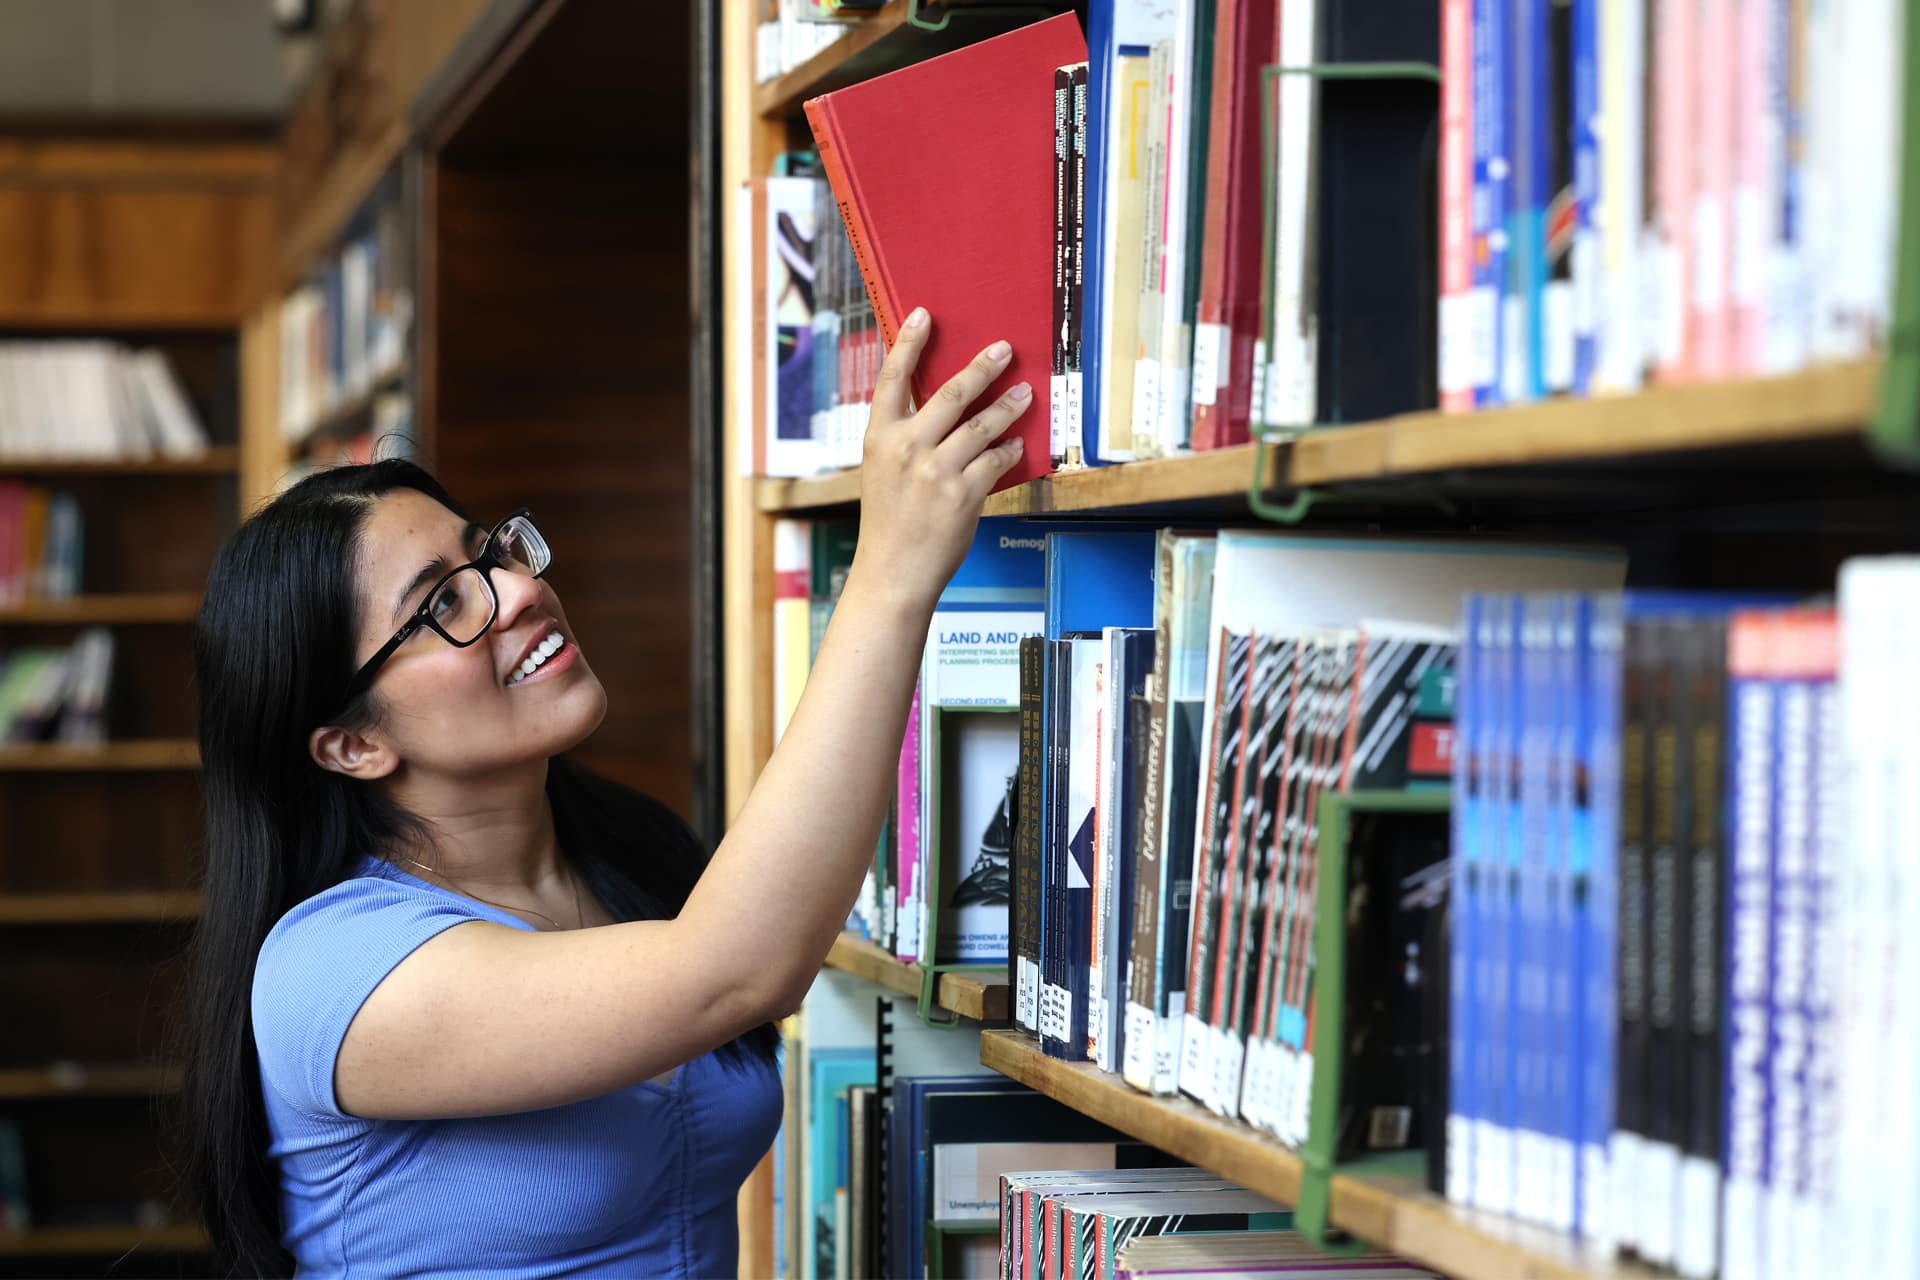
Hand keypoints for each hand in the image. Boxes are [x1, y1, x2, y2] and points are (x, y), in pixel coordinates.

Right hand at [849, 306, 1030, 612]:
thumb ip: (906, 438)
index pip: (892, 379)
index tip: (925, 315)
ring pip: (982, 425)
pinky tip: (1018, 445)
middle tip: (1004, 349)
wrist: (893, 572)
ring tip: (1025, 393)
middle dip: (982, 367)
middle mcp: (906, 449)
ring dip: (1008, 406)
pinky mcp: (963, 494)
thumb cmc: (890, 522)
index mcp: (879, 438)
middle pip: (951, 393)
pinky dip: (1009, 451)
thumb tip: (946, 407)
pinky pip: (996, 461)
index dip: (909, 343)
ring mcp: (935, 471)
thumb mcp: (882, 472)